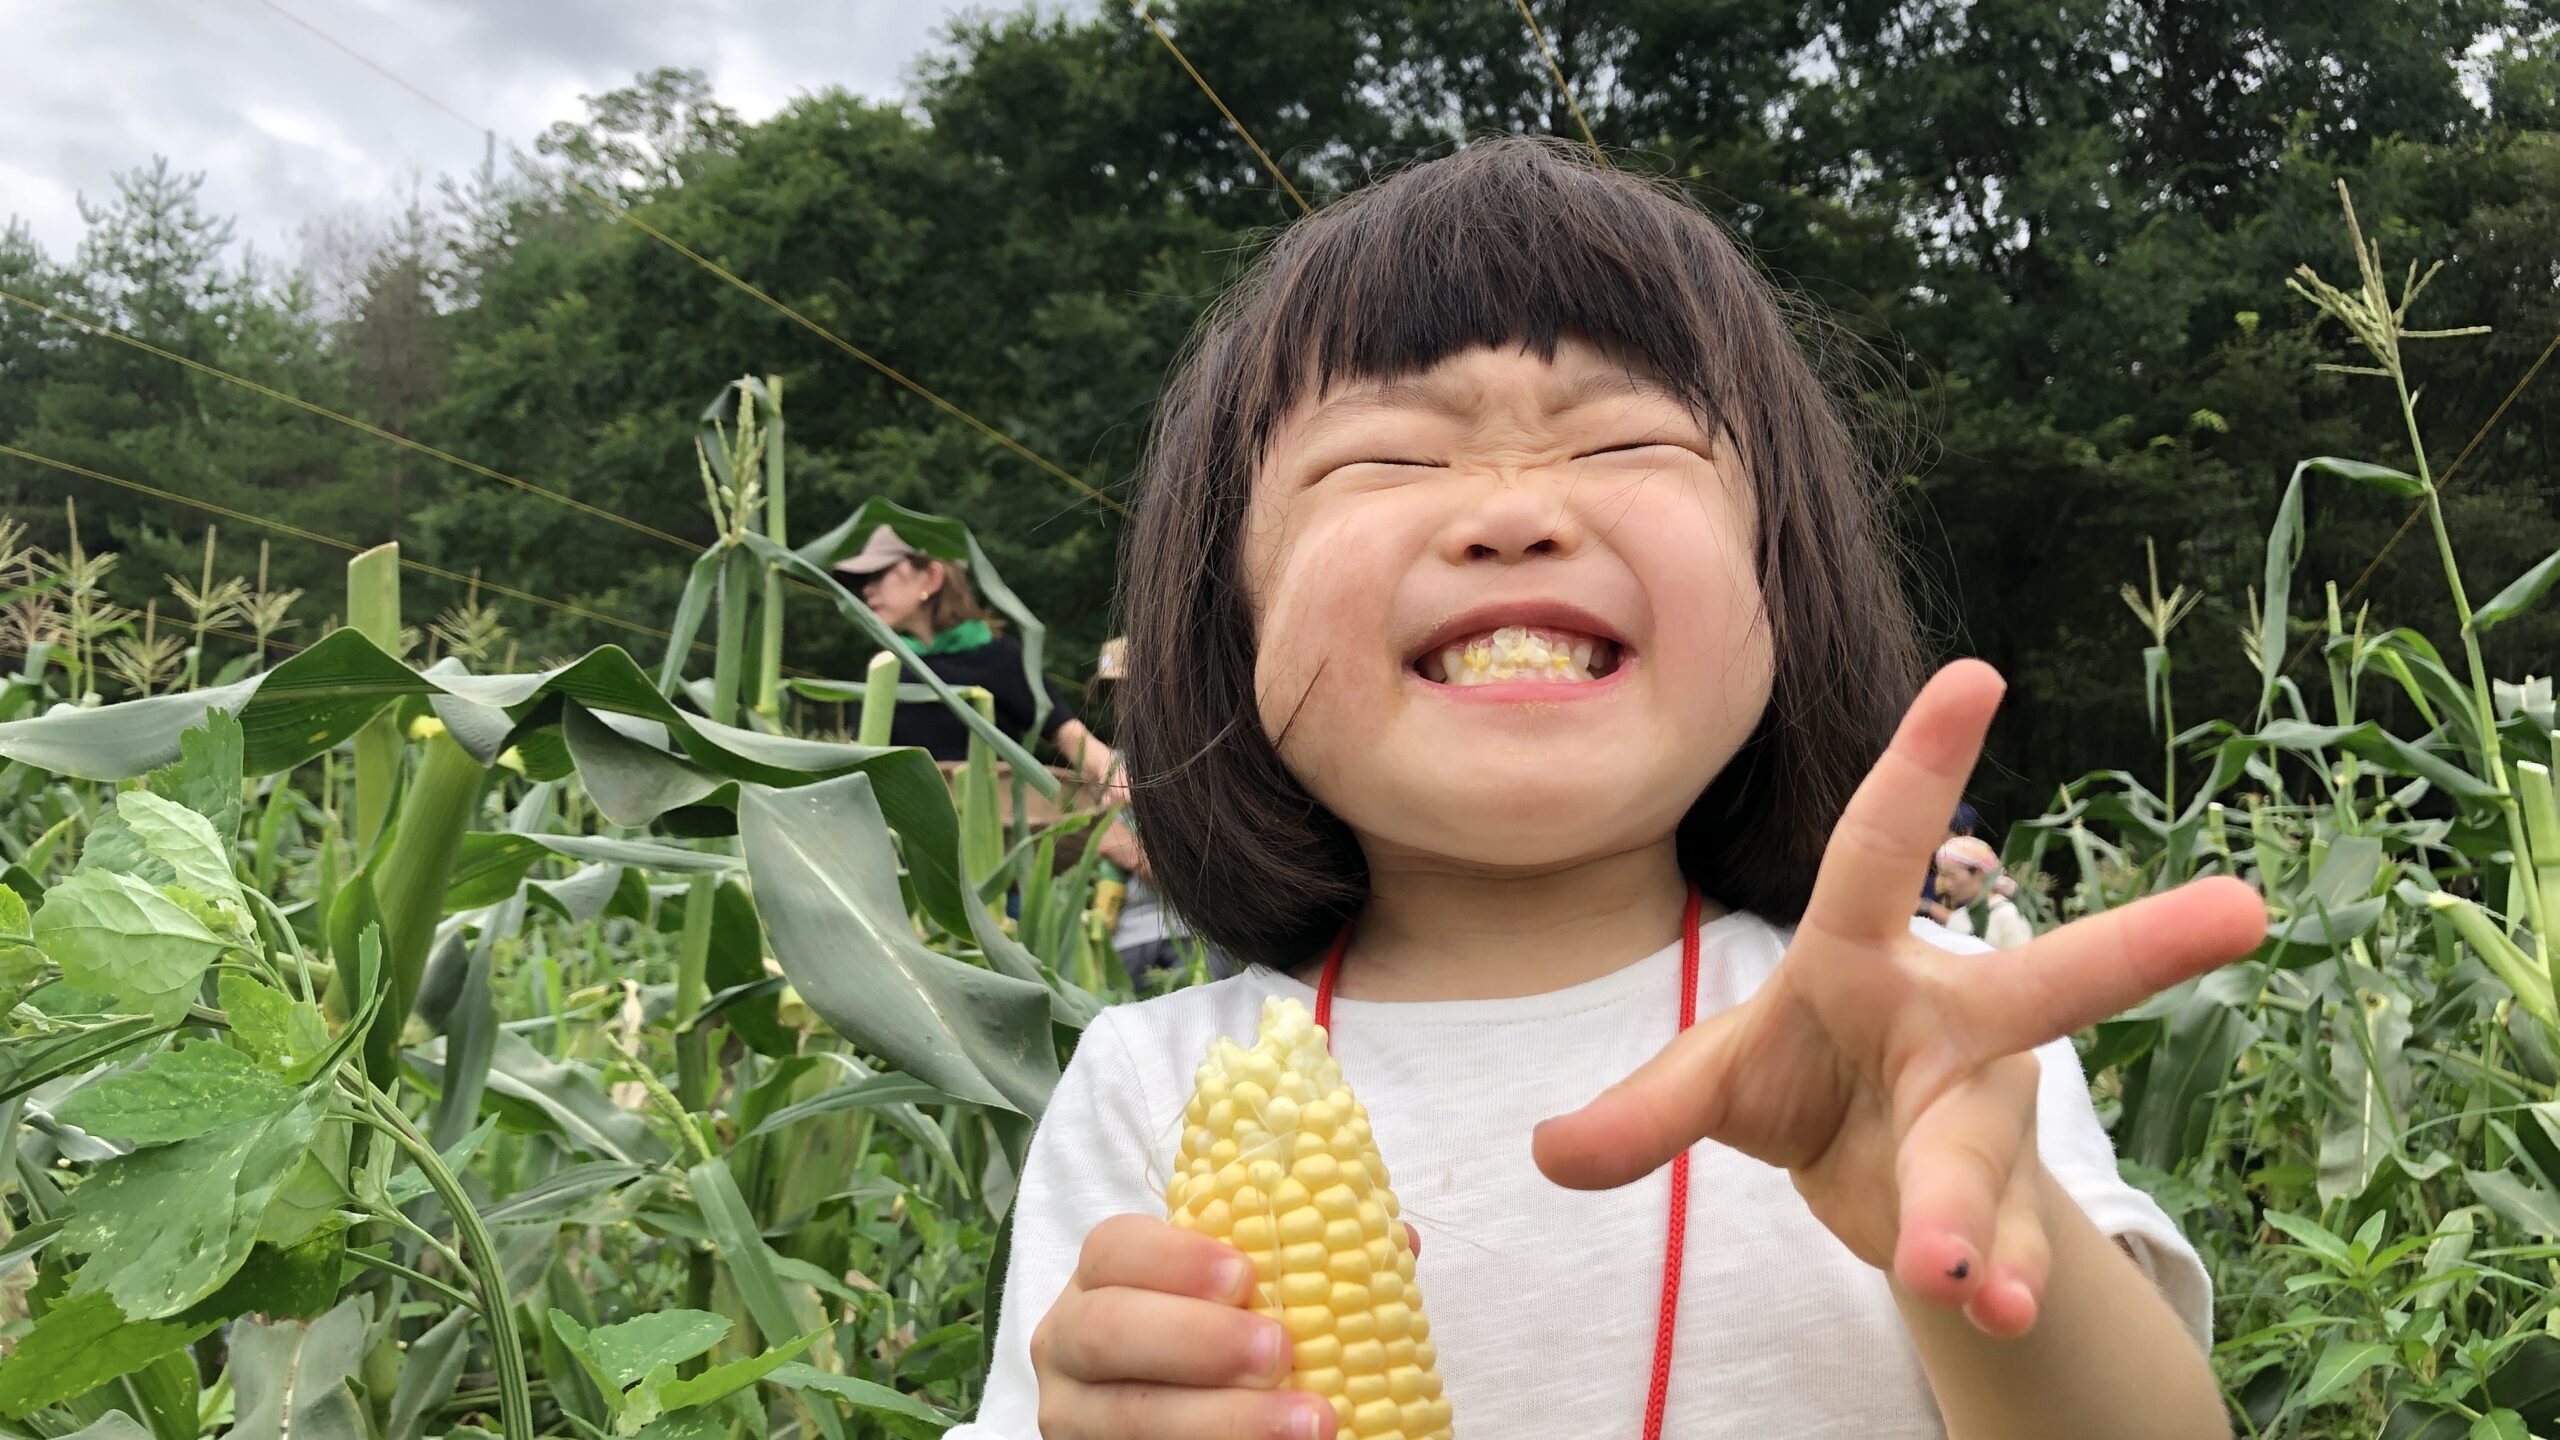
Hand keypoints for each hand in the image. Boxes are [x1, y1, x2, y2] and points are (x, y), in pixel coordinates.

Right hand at [1029, 1214, 1334, 1439]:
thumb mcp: (1236, 1298)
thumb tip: (1392, 1234)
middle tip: (1280, 1351)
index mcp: (1102, 1279)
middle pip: (1108, 1331)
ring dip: (1223, 1421)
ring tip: (1309, 1424)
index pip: (1115, 1247)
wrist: (1189, 1420)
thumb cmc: (1225, 1342)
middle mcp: (1070, 1343)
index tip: (1247, 1276)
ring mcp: (1075, 1415)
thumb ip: (1293, 1262)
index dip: (1175, 1258)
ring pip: (1129, 1418)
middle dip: (1197, 1340)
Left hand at [1532, 661, 2263, 1337]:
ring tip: (1954, 1281)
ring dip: (1965, 1212)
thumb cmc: (1795, 1078)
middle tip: (2238, 911)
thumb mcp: (1711, 1082)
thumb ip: (1642, 1112)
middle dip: (2139, 946)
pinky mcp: (1988, 1200)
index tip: (1979, 672)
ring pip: (1986, 1149)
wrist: (1852, 1174)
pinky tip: (1989, 1313)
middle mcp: (1950, 1018)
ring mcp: (1981, 1110)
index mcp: (1860, 952)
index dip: (1923, 762)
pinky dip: (1987, 1278)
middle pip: (2044, 981)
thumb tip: (1547, 1154)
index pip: (1880, 846)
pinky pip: (1995, 1239)